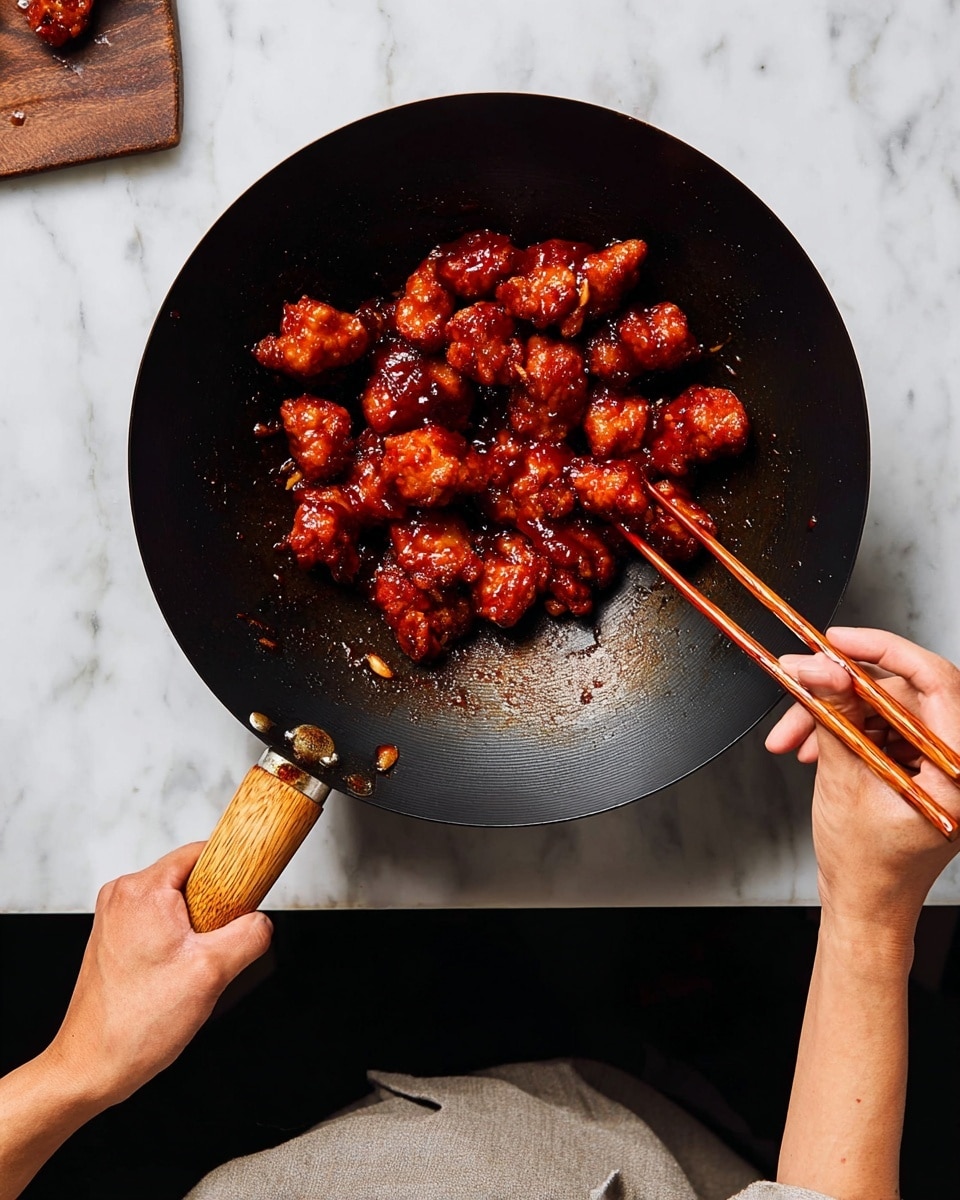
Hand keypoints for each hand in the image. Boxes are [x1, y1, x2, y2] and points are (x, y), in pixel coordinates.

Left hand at [45, 843, 272, 1106]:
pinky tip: (177, 975)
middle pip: (192, 878)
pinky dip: (178, 942)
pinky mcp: (115, 938)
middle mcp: (123, 896)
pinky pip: (161, 923)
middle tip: (217, 948)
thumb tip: (262, 922)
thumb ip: (250, 935)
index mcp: (143, 890)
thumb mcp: (212, 973)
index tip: (250, 893)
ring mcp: (115, 917)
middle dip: (215, 909)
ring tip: (193, 968)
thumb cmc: (134, 1026)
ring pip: (178, 904)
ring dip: (197, 930)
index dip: (234, 870)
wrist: (90, 1067)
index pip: (203, 852)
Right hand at [765, 626, 959, 942]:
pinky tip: (813, 744)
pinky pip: (882, 728)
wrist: (865, 906)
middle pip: (903, 694)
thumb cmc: (866, 867)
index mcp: (958, 768)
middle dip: (843, 689)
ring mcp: (940, 764)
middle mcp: (957, 762)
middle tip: (801, 680)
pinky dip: (845, 731)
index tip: (839, 641)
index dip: (884, 649)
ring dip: (835, 715)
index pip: (935, 681)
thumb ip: (834, 716)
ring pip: (885, 710)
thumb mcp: (842, 780)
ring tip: (794, 734)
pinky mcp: (920, 766)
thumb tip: (822, 669)